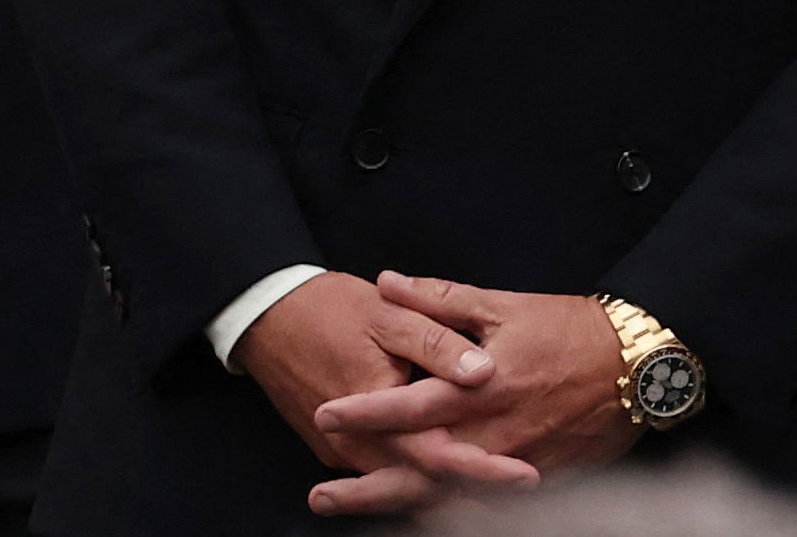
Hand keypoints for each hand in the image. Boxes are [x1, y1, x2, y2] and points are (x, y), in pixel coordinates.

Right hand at [229, 267, 531, 516]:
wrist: (270, 319)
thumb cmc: (333, 311)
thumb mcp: (391, 315)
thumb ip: (437, 345)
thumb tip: (481, 370)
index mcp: (379, 415)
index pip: (438, 455)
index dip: (484, 466)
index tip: (526, 474)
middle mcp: (360, 447)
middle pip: (424, 481)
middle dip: (475, 485)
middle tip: (527, 482)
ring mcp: (348, 453)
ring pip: (406, 482)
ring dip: (450, 484)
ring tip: (502, 484)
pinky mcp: (343, 449)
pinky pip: (387, 470)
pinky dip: (420, 474)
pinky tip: (454, 472)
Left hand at [306, 277, 630, 514]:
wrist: (638, 364)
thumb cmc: (571, 328)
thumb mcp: (505, 304)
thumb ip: (441, 300)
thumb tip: (389, 283)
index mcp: (479, 389)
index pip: (407, 407)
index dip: (362, 412)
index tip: (324, 413)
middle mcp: (488, 436)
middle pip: (414, 470)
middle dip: (363, 485)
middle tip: (319, 492)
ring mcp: (509, 467)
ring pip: (440, 498)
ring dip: (391, 505)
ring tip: (353, 507)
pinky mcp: (532, 484)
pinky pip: (478, 507)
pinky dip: (442, 512)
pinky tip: (418, 513)